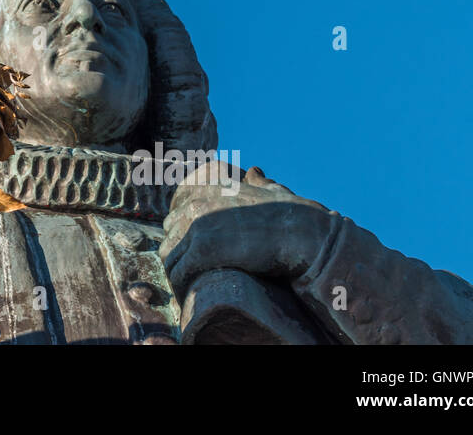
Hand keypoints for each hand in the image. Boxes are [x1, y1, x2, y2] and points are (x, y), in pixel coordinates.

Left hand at [160, 164, 334, 304]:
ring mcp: (198, 227)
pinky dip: (181, 289)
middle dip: (178, 256)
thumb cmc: (295, 216)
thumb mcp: (271, 190)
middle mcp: (199, 205)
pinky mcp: (203, 250)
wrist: (303, 233)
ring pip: (169, 256)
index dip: (181, 236)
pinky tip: (190, 299)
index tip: (190, 254)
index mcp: (211, 190)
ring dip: (177, 275)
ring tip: (189, 291)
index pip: (178, 213)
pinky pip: (179, 273)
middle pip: (169, 234)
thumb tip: (256, 173)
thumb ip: (259, 182)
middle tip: (190, 276)